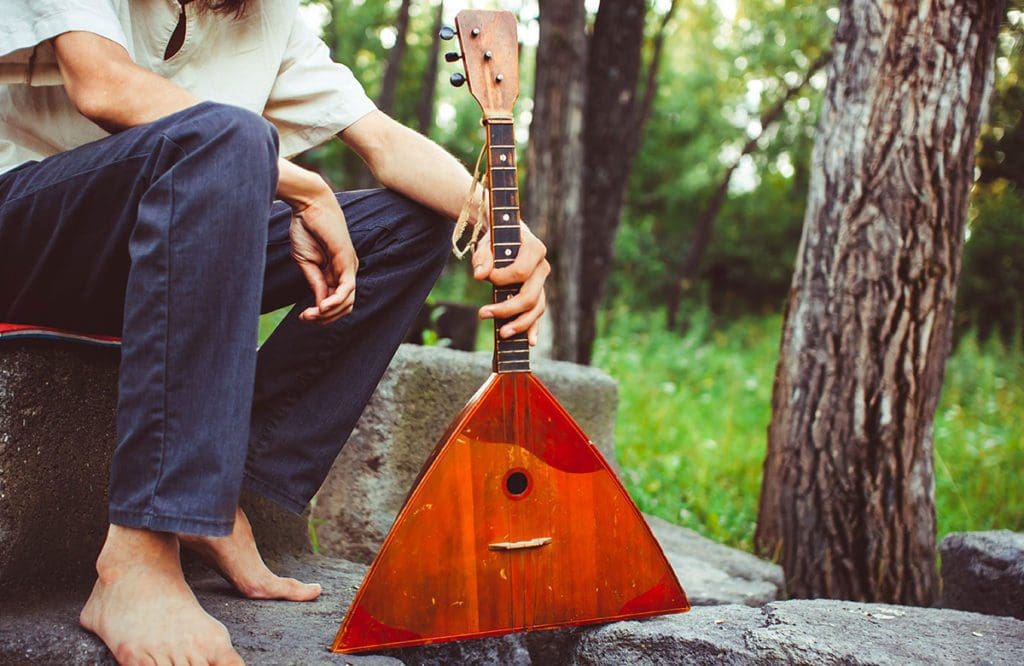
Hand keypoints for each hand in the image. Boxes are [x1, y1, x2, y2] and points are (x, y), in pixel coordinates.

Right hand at [288, 192, 358, 324]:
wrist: (307, 204)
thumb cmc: (305, 229)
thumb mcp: (307, 263)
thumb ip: (316, 283)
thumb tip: (321, 306)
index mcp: (336, 272)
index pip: (337, 303)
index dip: (322, 316)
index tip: (302, 318)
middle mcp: (346, 271)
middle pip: (345, 307)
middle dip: (325, 319)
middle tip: (305, 318)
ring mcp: (349, 265)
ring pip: (348, 301)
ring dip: (329, 314)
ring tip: (310, 314)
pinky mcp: (347, 259)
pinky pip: (347, 288)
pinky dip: (335, 301)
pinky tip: (321, 307)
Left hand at [472, 221, 549, 345]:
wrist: (509, 238)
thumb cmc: (498, 240)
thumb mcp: (488, 243)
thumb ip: (483, 258)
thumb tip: (480, 276)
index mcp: (535, 249)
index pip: (521, 272)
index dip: (502, 278)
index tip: (485, 278)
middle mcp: (543, 268)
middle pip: (530, 296)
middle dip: (507, 309)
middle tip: (483, 314)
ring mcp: (542, 284)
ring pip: (536, 308)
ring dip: (519, 323)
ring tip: (502, 334)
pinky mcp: (537, 295)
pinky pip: (538, 314)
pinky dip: (534, 328)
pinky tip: (530, 342)